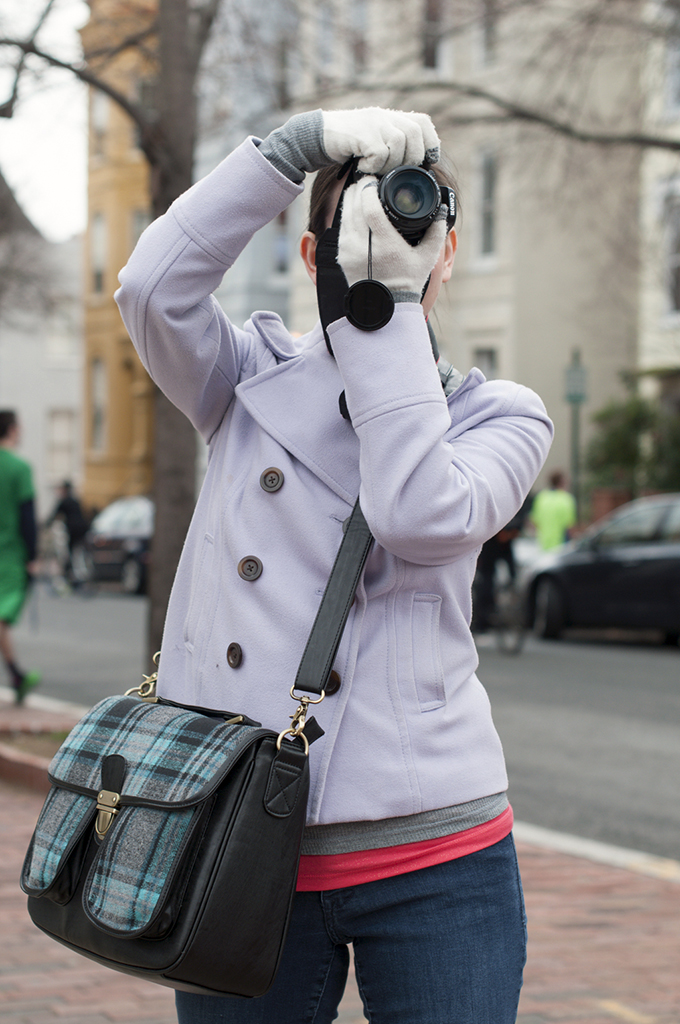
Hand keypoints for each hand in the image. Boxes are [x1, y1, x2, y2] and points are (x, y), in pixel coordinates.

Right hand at [258, 108, 439, 182]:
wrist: (317, 136)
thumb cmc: (347, 146)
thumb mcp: (374, 142)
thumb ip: (392, 147)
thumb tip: (416, 168)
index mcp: (391, 117)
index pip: (423, 122)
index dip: (430, 142)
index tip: (426, 161)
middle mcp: (384, 116)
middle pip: (414, 133)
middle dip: (411, 158)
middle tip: (396, 171)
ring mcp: (372, 122)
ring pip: (399, 142)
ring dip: (391, 163)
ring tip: (376, 169)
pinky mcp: (361, 133)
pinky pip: (379, 152)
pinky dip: (373, 165)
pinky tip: (362, 167)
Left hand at [337, 177, 446, 298]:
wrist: (387, 307)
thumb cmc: (408, 282)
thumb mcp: (427, 258)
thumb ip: (437, 233)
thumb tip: (441, 213)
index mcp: (384, 243)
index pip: (369, 207)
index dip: (368, 189)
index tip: (373, 180)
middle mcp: (363, 246)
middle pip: (353, 206)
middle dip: (357, 189)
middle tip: (365, 180)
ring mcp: (349, 252)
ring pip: (344, 216)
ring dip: (350, 200)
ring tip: (358, 191)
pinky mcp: (342, 257)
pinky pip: (340, 229)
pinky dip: (345, 216)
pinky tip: (352, 209)